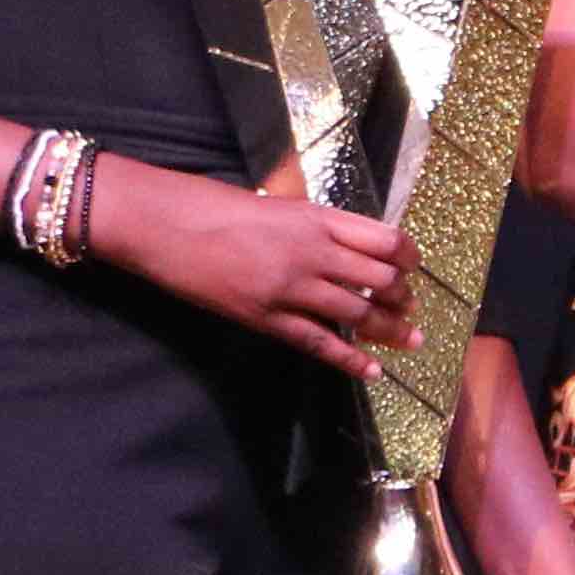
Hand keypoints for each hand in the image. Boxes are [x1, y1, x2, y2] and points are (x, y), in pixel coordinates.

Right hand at [97, 164, 413, 374]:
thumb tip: (350, 245)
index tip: (413, 266)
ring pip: (358, 314)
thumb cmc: (211, 205)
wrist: (161, 224)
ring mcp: (290, 288)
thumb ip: (316, 225)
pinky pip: (320, 343)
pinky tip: (372, 370)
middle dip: (403, 296)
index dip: (409, 257)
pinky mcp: (265, 318)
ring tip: (410, 338)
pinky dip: (351, 359)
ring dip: (391, 329)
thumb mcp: (277, 203)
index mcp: (316, 218)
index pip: (386, 240)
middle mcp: (312, 252)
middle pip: (382, 280)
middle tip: (409, 305)